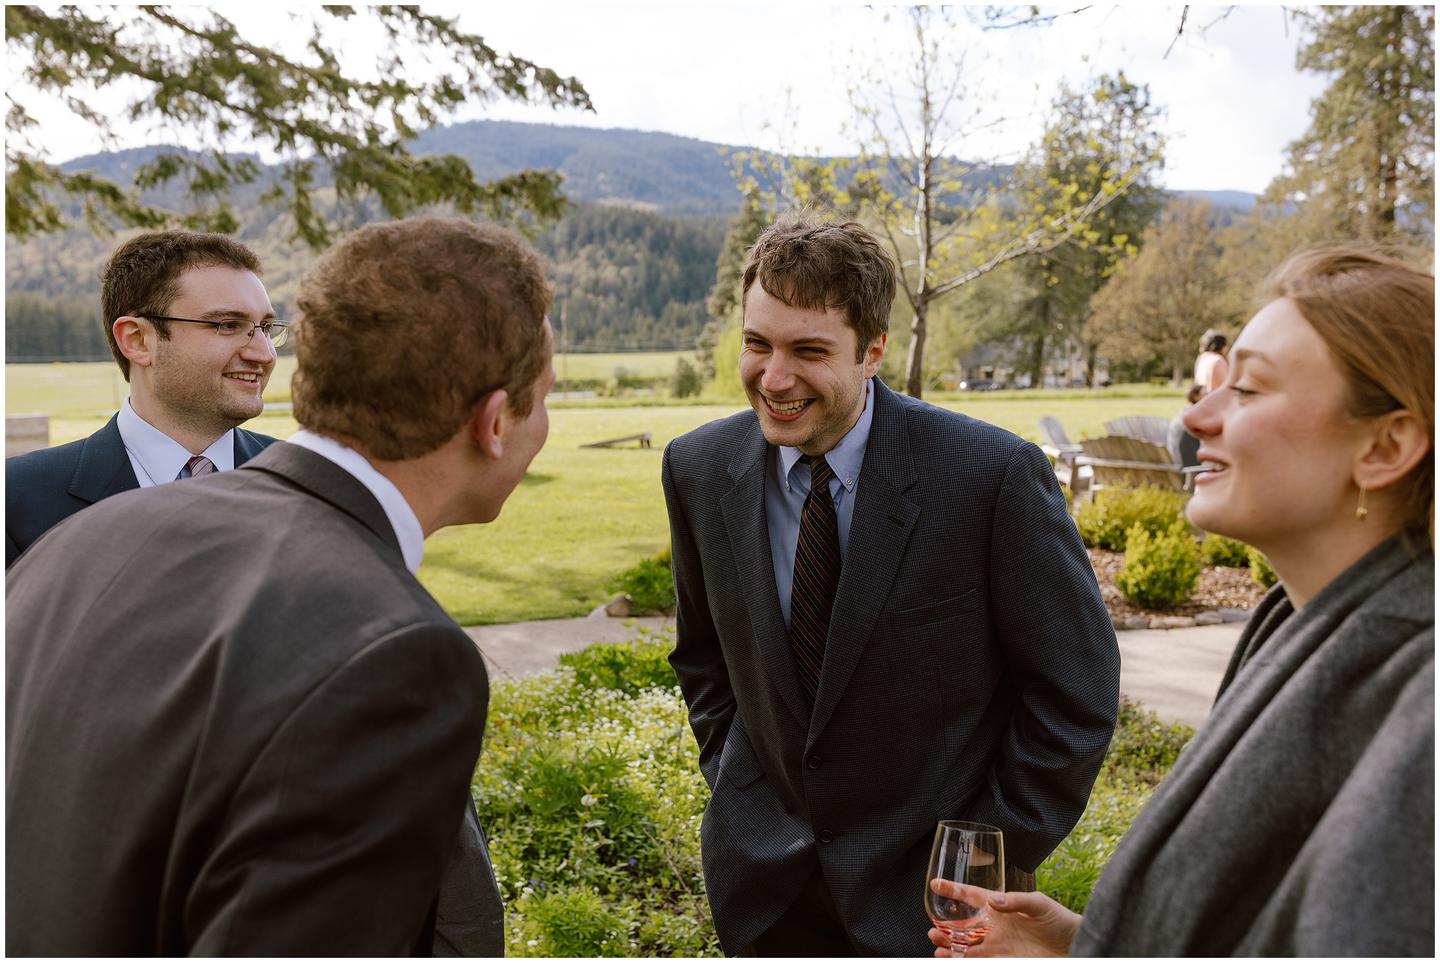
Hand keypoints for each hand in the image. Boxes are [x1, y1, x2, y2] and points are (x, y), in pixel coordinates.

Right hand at [927, 879, 1079, 957]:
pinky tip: (949, 960)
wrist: (1074, 946)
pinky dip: (961, 960)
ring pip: (965, 947)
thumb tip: (993, 900)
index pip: (972, 896)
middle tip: (933, 931)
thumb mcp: (1040, 903)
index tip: (935, 885)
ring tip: (936, 947)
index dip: (954, 890)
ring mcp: (998, 946)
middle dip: (944, 928)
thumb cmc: (1059, 920)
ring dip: (949, 947)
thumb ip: (1016, 901)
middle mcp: (995, 927)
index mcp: (1001, 907)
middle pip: (963, 926)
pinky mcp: (1002, 960)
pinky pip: (977, 961)